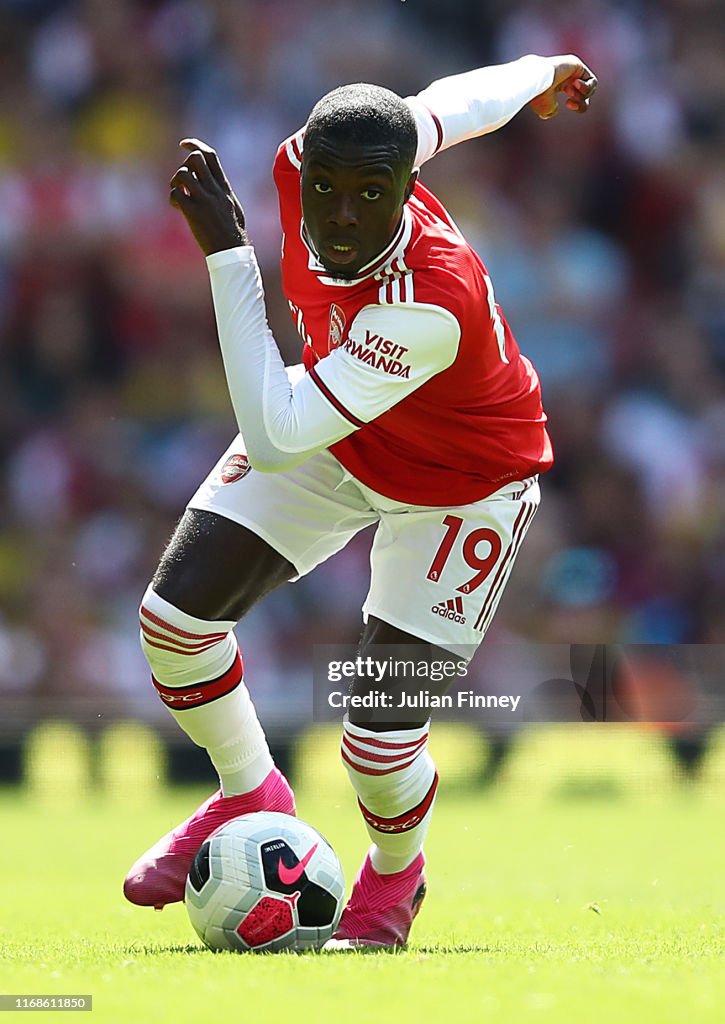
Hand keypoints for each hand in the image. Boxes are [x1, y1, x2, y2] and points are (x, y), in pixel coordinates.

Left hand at [169, 139, 248, 255]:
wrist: (231, 251)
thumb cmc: (233, 232)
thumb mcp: (232, 205)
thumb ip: (222, 191)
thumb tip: (214, 181)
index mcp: (224, 187)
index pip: (210, 156)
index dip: (194, 145)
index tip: (183, 145)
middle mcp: (214, 190)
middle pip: (195, 159)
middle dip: (184, 163)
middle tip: (184, 178)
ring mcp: (204, 201)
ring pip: (182, 174)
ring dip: (175, 181)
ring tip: (178, 192)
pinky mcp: (193, 213)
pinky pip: (176, 194)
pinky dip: (172, 198)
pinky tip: (176, 207)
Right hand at [530, 55, 597, 119]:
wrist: (536, 79)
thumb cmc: (539, 95)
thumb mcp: (546, 109)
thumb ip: (551, 111)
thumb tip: (554, 111)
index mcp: (556, 87)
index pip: (574, 100)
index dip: (577, 106)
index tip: (567, 104)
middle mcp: (564, 77)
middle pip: (584, 95)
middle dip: (581, 102)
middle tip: (570, 102)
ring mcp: (571, 70)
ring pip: (590, 87)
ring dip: (582, 94)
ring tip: (569, 90)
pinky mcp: (577, 64)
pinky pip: (591, 79)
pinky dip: (586, 86)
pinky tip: (575, 83)